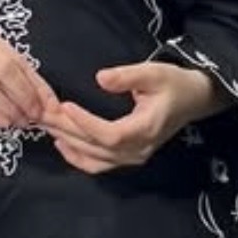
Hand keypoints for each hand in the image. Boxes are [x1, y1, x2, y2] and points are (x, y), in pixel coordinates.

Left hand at [43, 60, 222, 174]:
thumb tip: (101, 78)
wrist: (193, 100)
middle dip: (68, 131)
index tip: (65, 106)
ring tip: (48, 125)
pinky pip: (99, 165)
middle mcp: (138, 150)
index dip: (86, 123)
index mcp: (145, 129)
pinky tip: (62, 144)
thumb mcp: (154, 73)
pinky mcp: (128, 157)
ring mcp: (133, 157)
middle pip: (96, 148)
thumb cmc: (174, 84)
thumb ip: (128, 76)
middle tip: (44, 114)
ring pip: (95, 158)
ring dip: (69, 143)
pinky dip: (78, 158)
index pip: (110, 134)